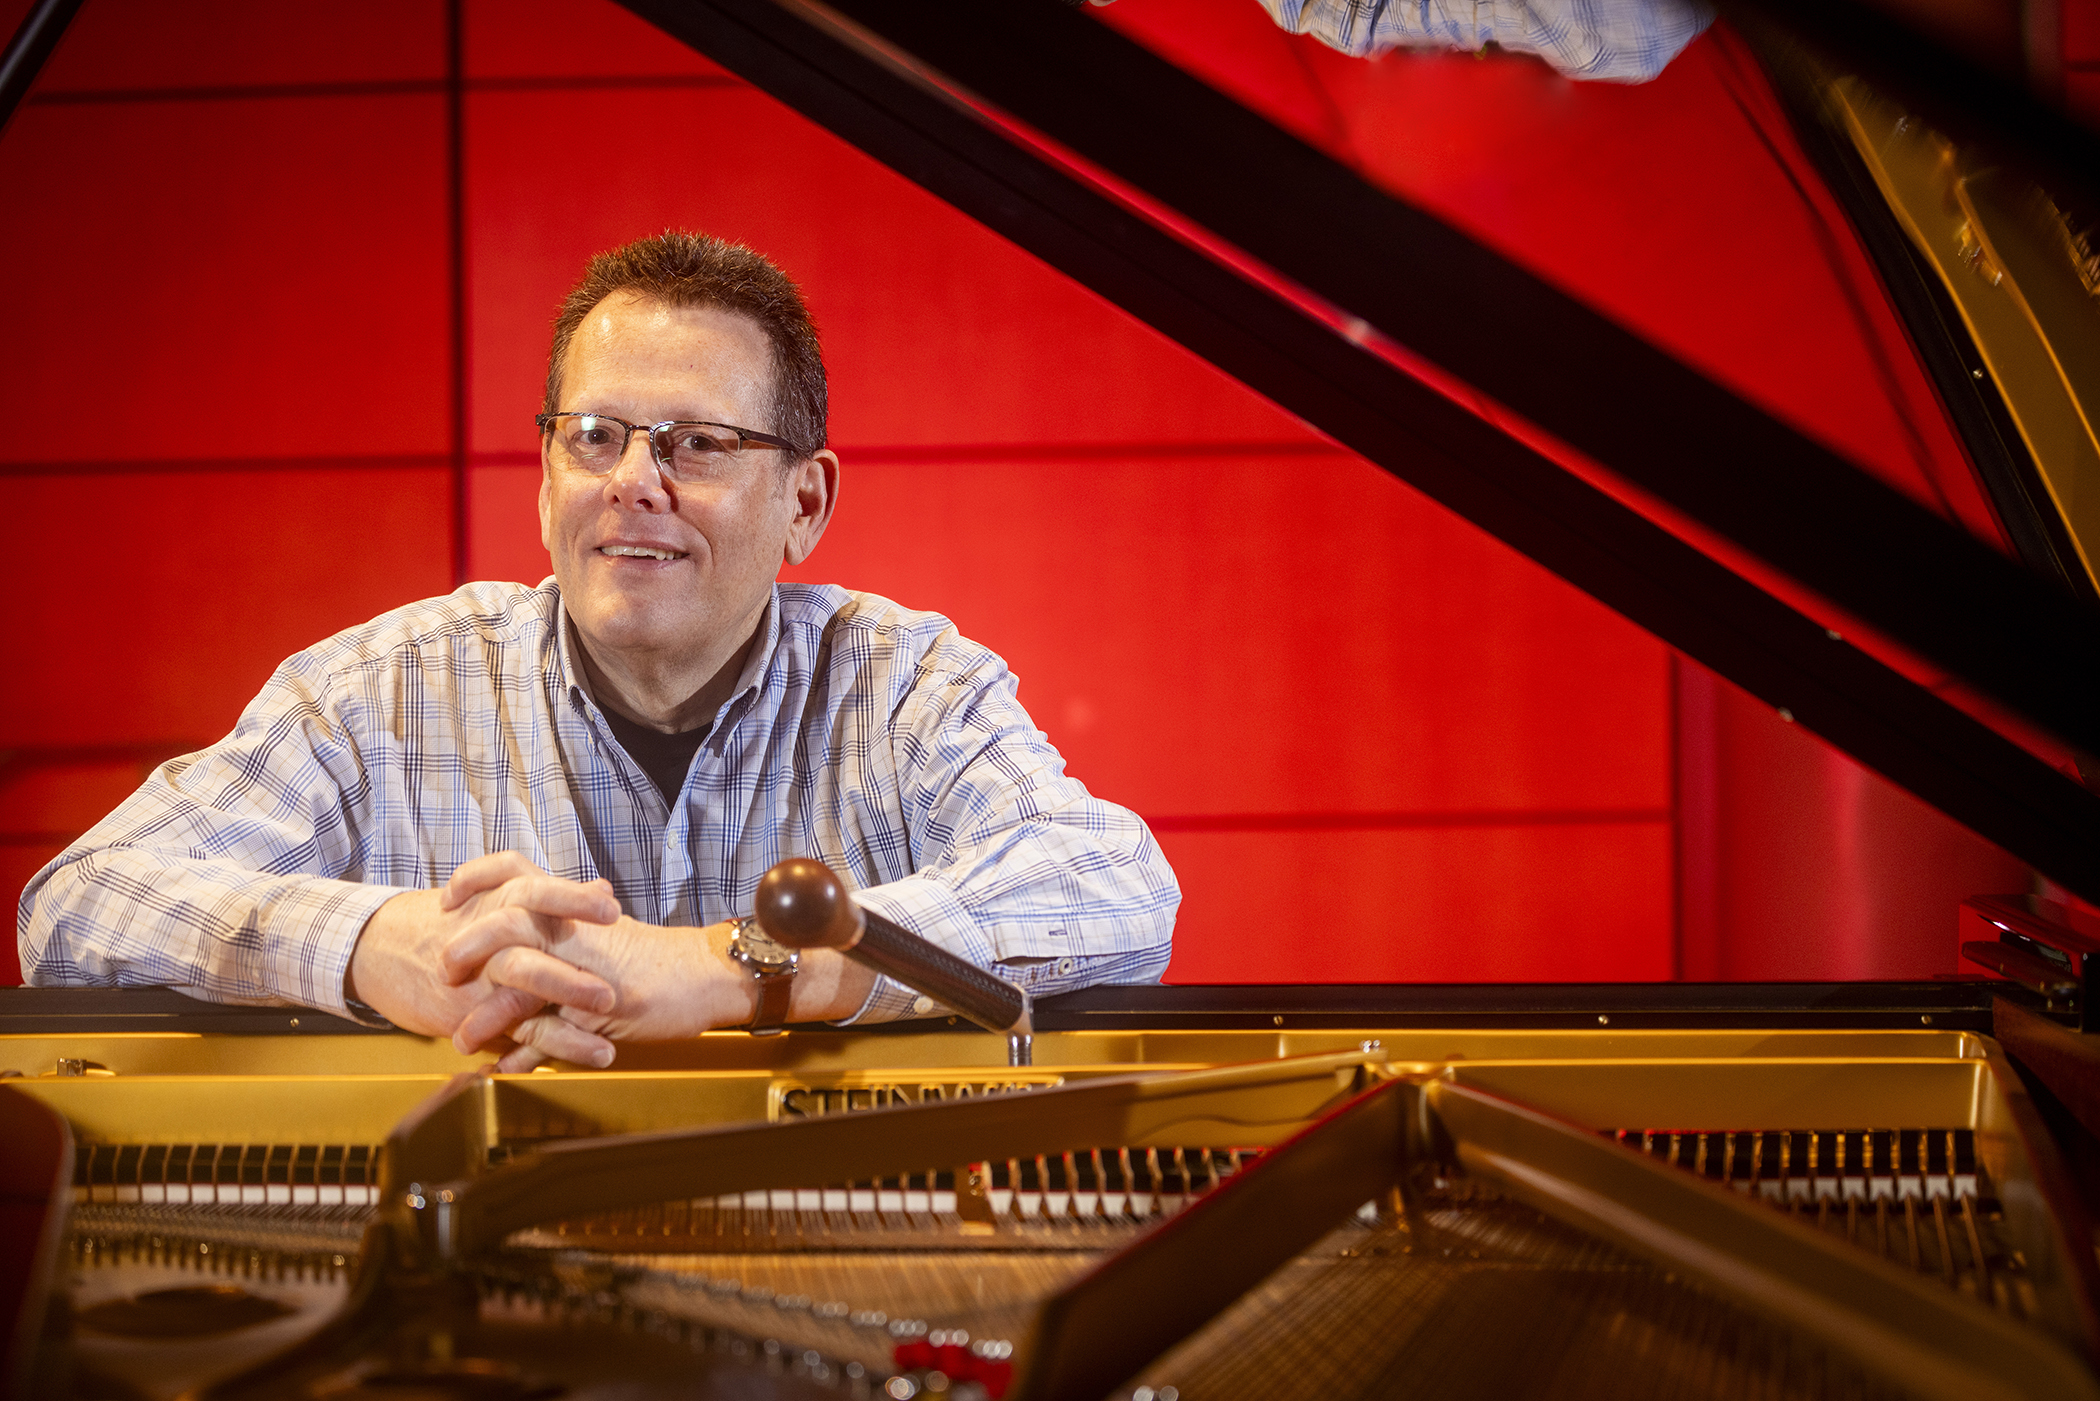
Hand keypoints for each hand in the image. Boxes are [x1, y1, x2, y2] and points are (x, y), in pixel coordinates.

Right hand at [347, 852, 622, 1069]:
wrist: (376, 947)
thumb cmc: (446, 921)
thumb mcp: (492, 896)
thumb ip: (549, 895)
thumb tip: (603, 885)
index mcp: (499, 900)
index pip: (535, 889)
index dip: (572, 897)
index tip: (612, 904)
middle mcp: (489, 934)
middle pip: (528, 938)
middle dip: (569, 960)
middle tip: (610, 982)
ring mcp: (479, 975)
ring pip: (523, 982)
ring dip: (566, 998)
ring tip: (606, 1019)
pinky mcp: (471, 1013)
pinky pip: (518, 1030)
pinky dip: (555, 1044)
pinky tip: (589, 1052)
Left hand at [439, 882, 880, 1070]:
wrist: (714, 974)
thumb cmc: (665, 960)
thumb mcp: (613, 937)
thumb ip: (577, 933)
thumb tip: (560, 926)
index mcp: (576, 909)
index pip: (516, 871)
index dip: (477, 878)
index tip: (449, 897)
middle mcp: (578, 930)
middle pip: (506, 923)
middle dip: (468, 948)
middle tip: (445, 970)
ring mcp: (590, 968)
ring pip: (523, 982)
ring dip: (488, 1015)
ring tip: (463, 1039)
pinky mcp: (605, 1006)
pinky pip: (554, 1031)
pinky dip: (527, 1054)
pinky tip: (508, 1069)